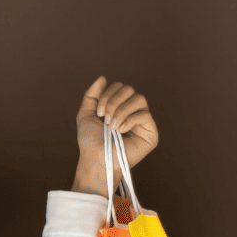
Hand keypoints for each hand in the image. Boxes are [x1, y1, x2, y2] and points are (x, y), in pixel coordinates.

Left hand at [75, 76, 158, 192]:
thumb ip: (91, 95)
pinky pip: (144, 115)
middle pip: (130, 90)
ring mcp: (143, 122)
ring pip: (139, 99)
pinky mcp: (150, 132)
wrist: (95, 158)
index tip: (98, 113)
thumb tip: (102, 77)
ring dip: (120, 110)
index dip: (108, 95)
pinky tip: (120, 131)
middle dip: (113, 102)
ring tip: (112, 126)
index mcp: (119, 106)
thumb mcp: (85, 114)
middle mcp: (132, 111)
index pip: (120, 87)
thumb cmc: (90, 141)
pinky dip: (129, 120)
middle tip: (105, 119)